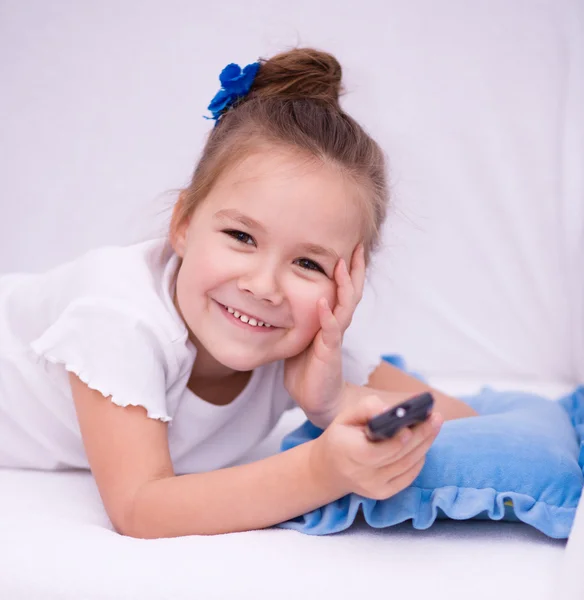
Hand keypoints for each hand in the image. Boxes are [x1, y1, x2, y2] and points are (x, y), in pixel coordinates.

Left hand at [284, 244, 365, 426]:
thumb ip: (298, 316)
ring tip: (341, 265)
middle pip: (351, 292)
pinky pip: (330, 331)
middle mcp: (337, 326)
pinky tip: (322, 301)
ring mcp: (334, 338)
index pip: (343, 289)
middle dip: (354, 269)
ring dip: (344, 285)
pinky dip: (327, 315)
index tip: (349, 245)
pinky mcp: (328, 353)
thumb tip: (279, 295)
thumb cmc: (307, 368)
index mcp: (331, 320)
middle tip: (357, 246)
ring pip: (345, 307)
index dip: (347, 269)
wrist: (316, 399)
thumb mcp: (300, 335)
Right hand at [310, 395, 442, 499]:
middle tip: (435, 418)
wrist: (329, 468)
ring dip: (425, 445)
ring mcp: (374, 487)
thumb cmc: (341, 437)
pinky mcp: (384, 493)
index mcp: (347, 452)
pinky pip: (408, 476)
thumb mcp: (345, 417)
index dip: (395, 442)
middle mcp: (361, 474)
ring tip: (435, 425)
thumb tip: (389, 410)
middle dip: (420, 436)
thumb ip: (366, 408)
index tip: (410, 426)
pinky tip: (425, 444)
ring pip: (407, 466)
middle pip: (398, 457)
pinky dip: (419, 459)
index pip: (375, 453)